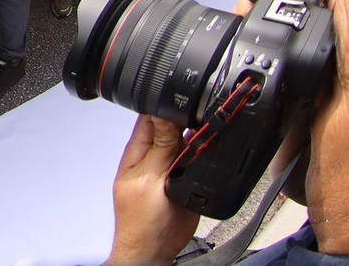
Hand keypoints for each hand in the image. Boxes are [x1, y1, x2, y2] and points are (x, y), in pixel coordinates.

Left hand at [108, 115, 199, 263]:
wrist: (156, 249)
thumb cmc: (141, 220)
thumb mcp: (150, 179)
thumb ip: (160, 148)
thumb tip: (163, 114)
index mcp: (138, 152)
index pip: (150, 117)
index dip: (164, 105)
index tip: (182, 98)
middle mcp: (154, 157)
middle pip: (171, 128)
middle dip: (184, 122)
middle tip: (199, 119)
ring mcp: (170, 168)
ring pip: (186, 143)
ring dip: (195, 139)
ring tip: (203, 139)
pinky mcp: (185, 181)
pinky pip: (196, 162)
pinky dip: (204, 156)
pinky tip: (210, 154)